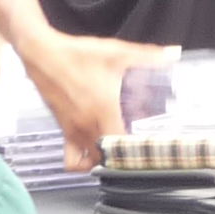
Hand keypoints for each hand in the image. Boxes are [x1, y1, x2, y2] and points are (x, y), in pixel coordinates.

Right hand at [28, 33, 173, 169]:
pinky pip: (71, 155)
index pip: (120, 144)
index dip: (134, 150)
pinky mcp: (62, 128)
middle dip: (121, 158)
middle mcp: (86, 124)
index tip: (146, 148)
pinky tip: (93, 146)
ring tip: (116, 151)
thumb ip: (147, 55)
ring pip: (88, 161)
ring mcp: (72, 129)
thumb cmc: (75, 54)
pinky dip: (81, 159)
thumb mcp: (116, 52)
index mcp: (103, 109)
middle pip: (105, 158)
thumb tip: (173, 53)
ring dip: (103, 160)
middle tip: (134, 151)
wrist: (41, 53)